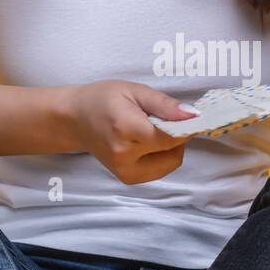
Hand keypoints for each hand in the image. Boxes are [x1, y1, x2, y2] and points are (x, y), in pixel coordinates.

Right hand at [68, 80, 200, 183]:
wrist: (75, 119)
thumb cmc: (103, 99)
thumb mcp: (134, 91)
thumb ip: (165, 105)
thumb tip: (193, 116)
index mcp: (125, 129)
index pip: (171, 137)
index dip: (186, 127)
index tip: (189, 116)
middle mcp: (124, 155)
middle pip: (174, 152)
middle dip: (178, 136)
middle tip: (164, 119)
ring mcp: (124, 171)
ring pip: (170, 164)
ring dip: (170, 148)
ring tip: (152, 130)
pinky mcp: (127, 179)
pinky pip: (159, 170)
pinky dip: (161, 157)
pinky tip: (147, 143)